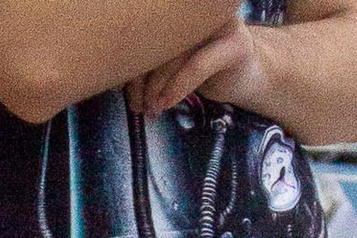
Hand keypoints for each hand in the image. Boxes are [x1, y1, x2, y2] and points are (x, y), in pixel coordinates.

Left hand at [127, 21, 265, 108]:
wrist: (244, 75)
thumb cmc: (198, 66)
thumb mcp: (168, 57)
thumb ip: (148, 55)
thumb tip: (113, 72)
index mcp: (178, 8)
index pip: (148, 29)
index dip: (131, 62)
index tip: (126, 91)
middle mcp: (200, 8)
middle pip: (159, 40)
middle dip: (143, 78)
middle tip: (138, 106)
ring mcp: (222, 22)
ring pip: (176, 54)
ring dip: (157, 88)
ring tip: (151, 109)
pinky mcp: (236, 43)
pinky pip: (197, 66)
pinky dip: (177, 88)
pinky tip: (166, 104)